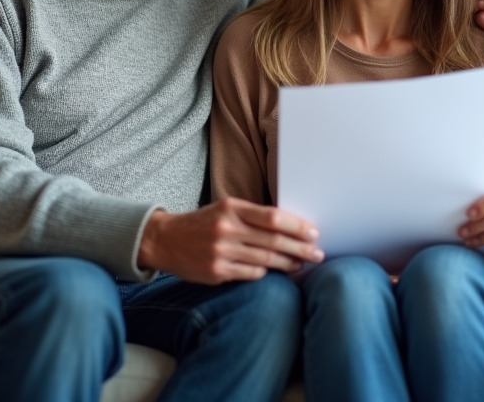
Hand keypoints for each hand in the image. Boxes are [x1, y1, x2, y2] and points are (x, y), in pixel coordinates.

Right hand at [137, 198, 323, 284]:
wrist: (165, 240)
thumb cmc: (203, 223)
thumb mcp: (225, 210)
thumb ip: (253, 216)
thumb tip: (290, 226)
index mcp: (232, 208)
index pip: (272, 217)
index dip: (297, 226)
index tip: (313, 233)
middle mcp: (226, 229)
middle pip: (273, 240)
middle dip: (300, 248)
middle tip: (318, 254)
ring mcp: (220, 252)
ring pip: (265, 260)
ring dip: (287, 264)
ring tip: (301, 265)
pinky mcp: (215, 271)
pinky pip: (250, 274)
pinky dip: (265, 273)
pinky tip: (275, 272)